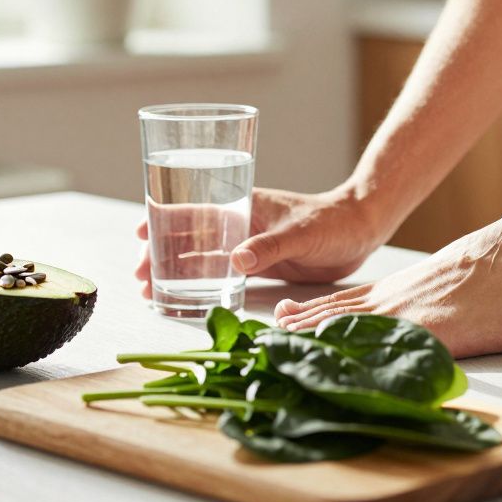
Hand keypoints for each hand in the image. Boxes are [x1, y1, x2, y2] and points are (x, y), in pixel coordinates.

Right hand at [135, 184, 392, 295]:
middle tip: (140, 276)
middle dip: (160, 252)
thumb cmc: (334, 222)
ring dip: (176, 270)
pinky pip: (223, 272)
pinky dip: (202, 282)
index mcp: (245, 204)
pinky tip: (186, 296)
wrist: (362, 230)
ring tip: (151, 290)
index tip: (139, 233)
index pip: (194, 208)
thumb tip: (235, 261)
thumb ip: (270, 247)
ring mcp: (249, 243)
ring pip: (202, 255)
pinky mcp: (261, 263)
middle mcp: (241, 222)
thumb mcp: (301, 233)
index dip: (163, 219)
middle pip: (189, 235)